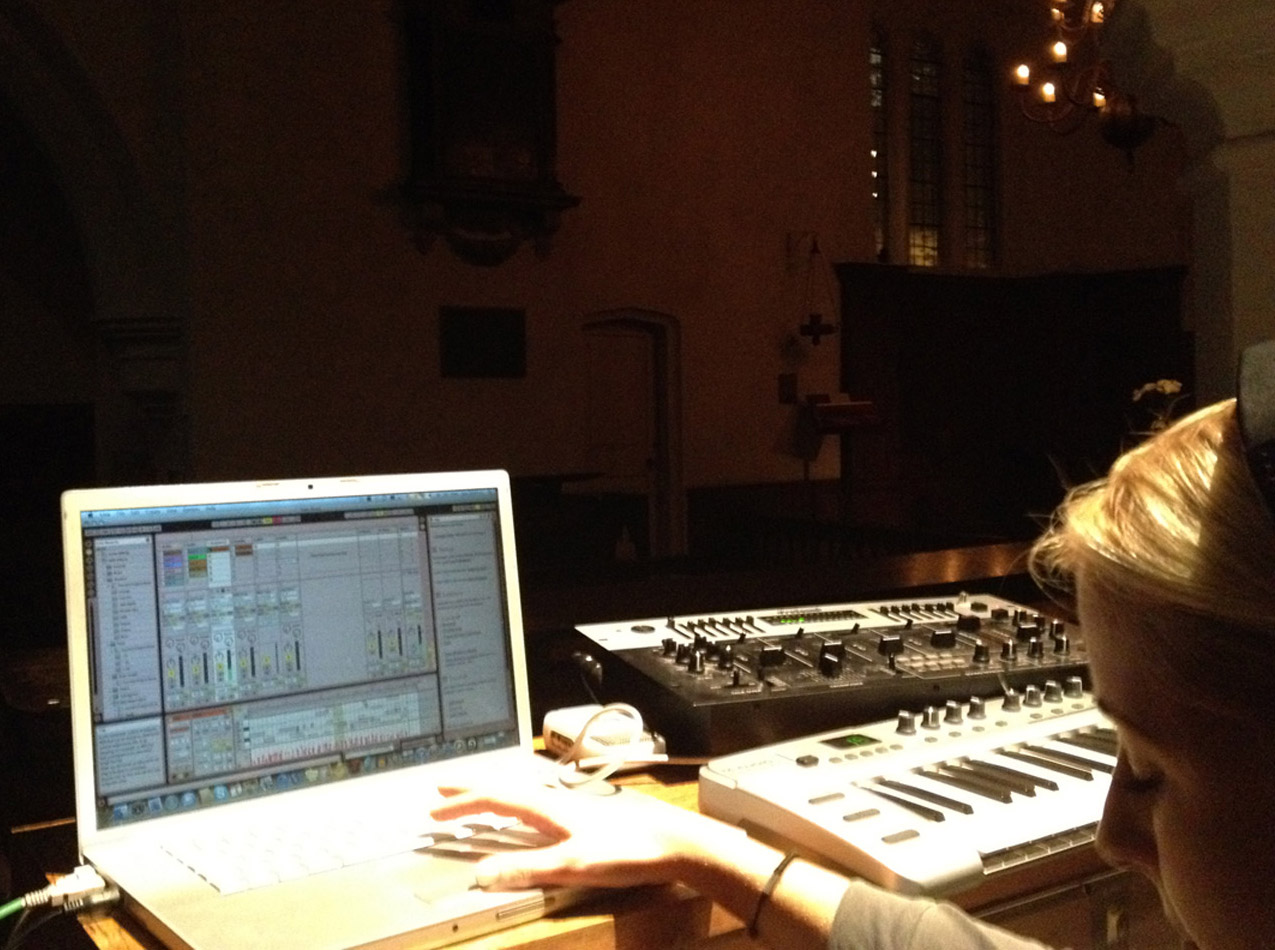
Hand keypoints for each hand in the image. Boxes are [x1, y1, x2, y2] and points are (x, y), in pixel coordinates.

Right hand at [430, 782, 746, 891]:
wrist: (675, 842)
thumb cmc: (629, 849)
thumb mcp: (572, 865)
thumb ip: (527, 869)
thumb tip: (482, 873)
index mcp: (549, 806)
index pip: (495, 798)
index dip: (463, 803)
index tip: (435, 810)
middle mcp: (558, 800)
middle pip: (506, 790)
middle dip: (472, 793)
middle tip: (444, 794)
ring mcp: (574, 806)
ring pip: (523, 796)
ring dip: (495, 798)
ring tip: (476, 803)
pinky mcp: (588, 817)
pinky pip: (540, 806)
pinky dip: (518, 808)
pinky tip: (527, 820)